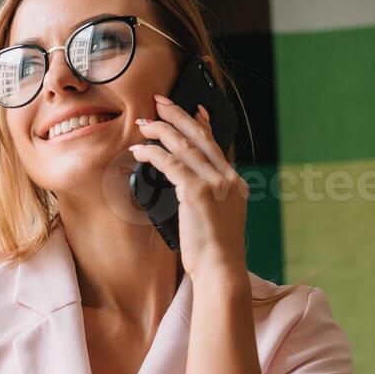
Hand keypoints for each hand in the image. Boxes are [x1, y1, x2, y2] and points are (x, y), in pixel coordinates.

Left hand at [128, 95, 248, 280]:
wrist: (222, 271)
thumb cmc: (214, 254)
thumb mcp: (217, 220)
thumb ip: (208, 200)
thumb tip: (186, 189)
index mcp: (235, 184)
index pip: (216, 145)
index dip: (202, 124)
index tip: (193, 109)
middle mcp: (228, 179)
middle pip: (200, 137)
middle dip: (178, 115)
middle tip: (160, 101)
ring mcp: (215, 184)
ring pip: (185, 146)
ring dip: (161, 131)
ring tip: (144, 123)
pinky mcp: (198, 193)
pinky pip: (171, 164)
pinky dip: (153, 154)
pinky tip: (139, 151)